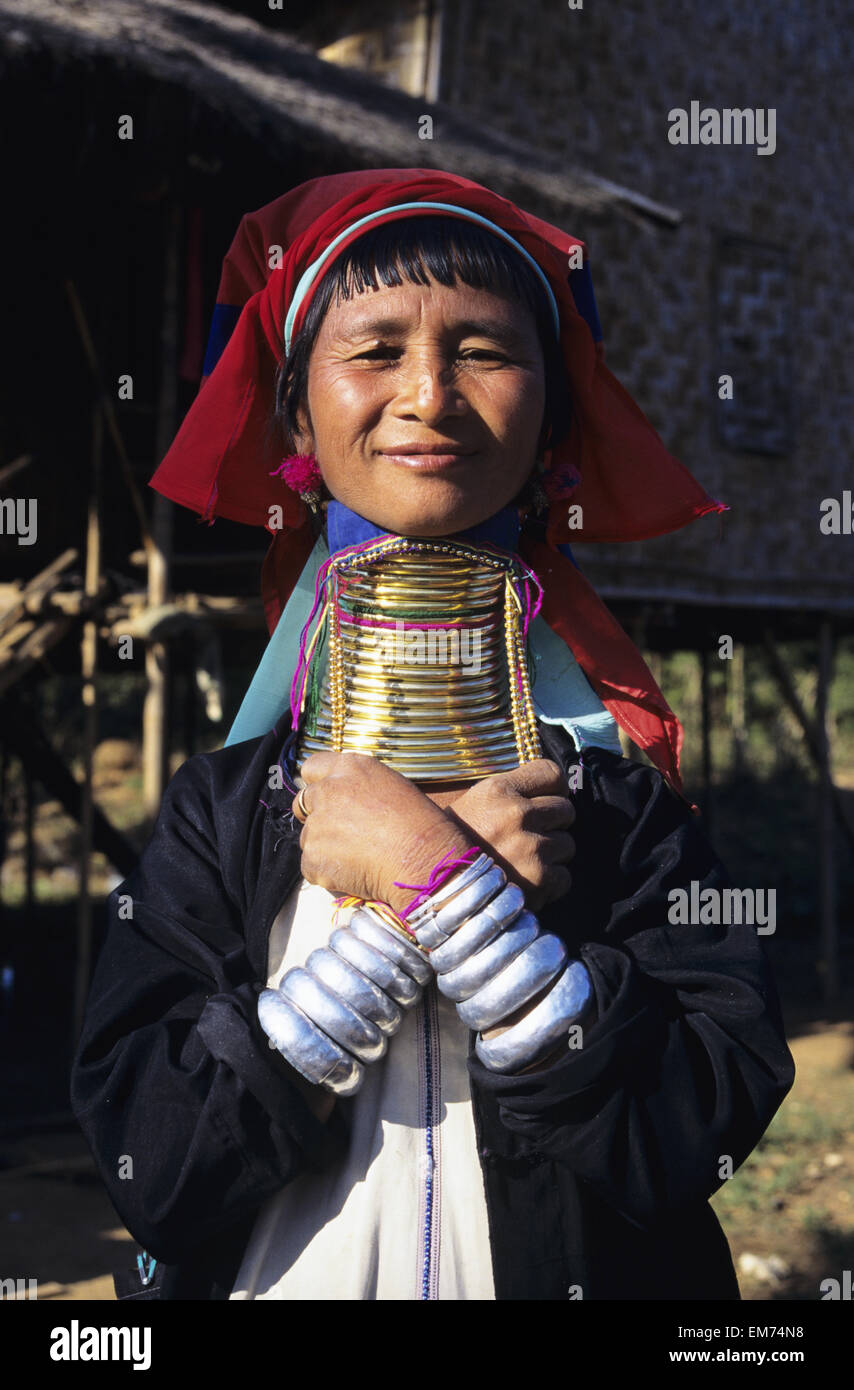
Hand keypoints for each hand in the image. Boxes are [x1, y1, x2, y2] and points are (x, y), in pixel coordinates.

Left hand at [297, 752, 475, 914]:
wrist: (423, 860)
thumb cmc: (420, 824)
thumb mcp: (391, 785)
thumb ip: (359, 785)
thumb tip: (346, 798)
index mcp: (350, 767)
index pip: (312, 767)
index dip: (318, 784)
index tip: (327, 797)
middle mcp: (328, 790)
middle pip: (303, 802)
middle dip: (317, 816)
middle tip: (344, 833)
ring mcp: (317, 825)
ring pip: (309, 837)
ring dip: (325, 847)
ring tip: (359, 857)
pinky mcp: (313, 857)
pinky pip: (312, 866)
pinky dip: (327, 873)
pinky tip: (355, 873)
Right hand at [442, 760, 574, 910]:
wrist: (435, 890)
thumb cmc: (452, 847)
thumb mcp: (473, 805)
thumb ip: (510, 794)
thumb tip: (554, 791)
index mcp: (498, 790)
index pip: (552, 773)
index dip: (553, 788)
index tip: (546, 800)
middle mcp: (516, 814)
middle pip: (566, 809)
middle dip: (553, 824)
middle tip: (532, 837)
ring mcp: (530, 847)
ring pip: (568, 844)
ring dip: (551, 856)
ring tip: (524, 863)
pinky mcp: (539, 879)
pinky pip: (564, 877)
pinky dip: (550, 884)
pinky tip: (527, 884)